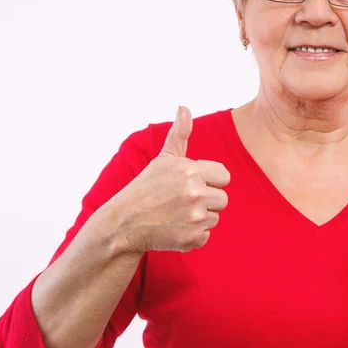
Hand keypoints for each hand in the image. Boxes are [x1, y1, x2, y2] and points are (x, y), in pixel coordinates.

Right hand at [110, 106, 230, 253]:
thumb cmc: (146, 189)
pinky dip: (193, 235)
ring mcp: (194, 217)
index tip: (190, 184)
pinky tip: (174, 228)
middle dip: (206, 200)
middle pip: (223, 199)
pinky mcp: (193, 239)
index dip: (209, 180)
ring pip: (215, 217)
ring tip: (176, 214)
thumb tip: (184, 108)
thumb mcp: (163, 160)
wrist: (123, 224)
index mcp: (190, 171)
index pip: (224, 176)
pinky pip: (207, 235)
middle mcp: (195, 193)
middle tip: (180, 202)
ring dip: (200, 218)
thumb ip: (179, 134)